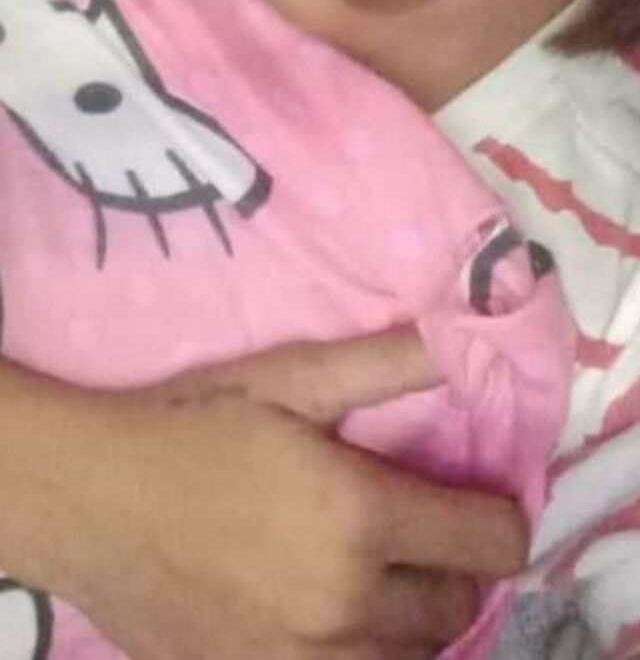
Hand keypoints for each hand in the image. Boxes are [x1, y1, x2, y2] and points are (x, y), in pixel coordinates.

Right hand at [57, 330, 525, 659]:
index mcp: (359, 518)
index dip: (498, 514)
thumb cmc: (192, 425)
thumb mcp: (287, 379)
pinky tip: (328, 610)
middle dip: (453, 565)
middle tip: (413, 528)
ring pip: (412, 658)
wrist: (91, 501)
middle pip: (459, 606)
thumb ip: (385, 363)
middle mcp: (345, 605)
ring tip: (373, 572)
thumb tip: (464, 334)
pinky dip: (362, 652)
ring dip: (411, 617)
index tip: (475, 496)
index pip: (491, 542)